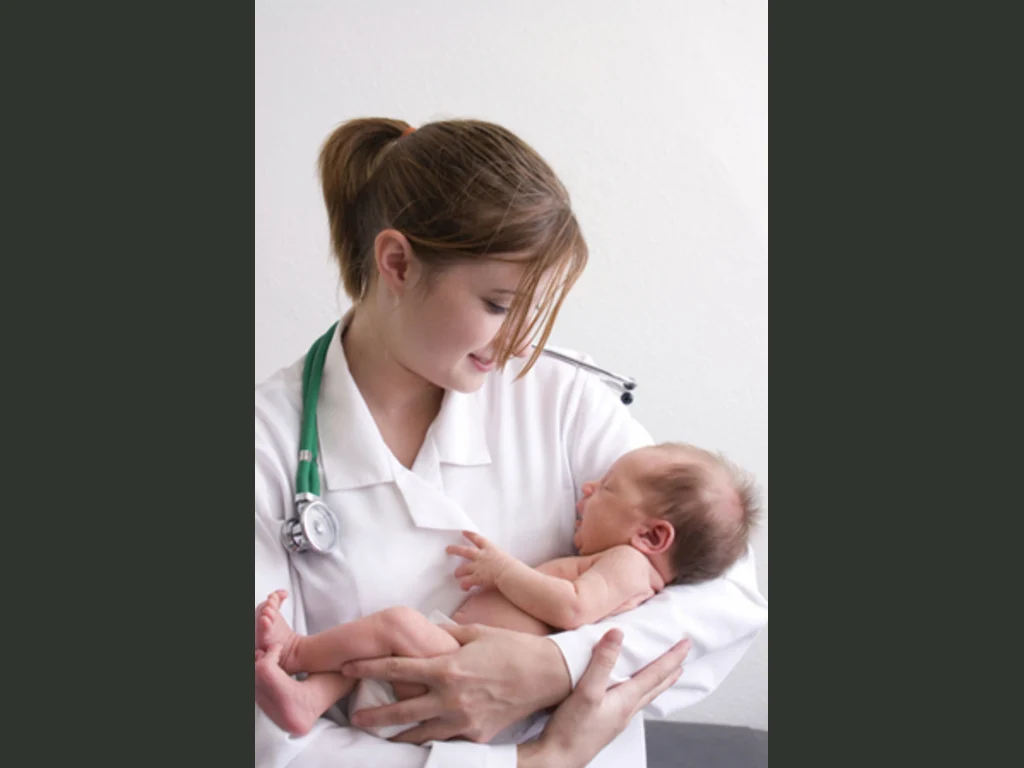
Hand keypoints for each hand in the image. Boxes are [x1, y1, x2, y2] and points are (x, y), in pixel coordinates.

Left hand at [341, 622, 571, 743]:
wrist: (547, 675)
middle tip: (356, 716)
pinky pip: (447, 739)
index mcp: (447, 668)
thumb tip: (429, 630)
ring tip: (381, 735)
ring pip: (420, 733)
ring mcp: (463, 720)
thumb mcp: (477, 633)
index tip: (349, 668)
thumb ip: (447, 635)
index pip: (397, 669)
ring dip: (397, 734)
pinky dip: (431, 739)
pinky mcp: (477, 735)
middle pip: (400, 710)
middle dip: (374, 714)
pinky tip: (419, 739)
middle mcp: (451, 697)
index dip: (368, 668)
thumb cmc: (513, 648)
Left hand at [446, 530, 516, 589]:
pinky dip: (464, 585)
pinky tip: (464, 588)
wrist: (510, 573)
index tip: (463, 532)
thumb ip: (498, 558)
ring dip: (458, 572)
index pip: (478, 539)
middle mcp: (481, 556)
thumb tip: (501, 563)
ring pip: (462, 568)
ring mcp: (478, 567)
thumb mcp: (505, 558)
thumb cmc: (512, 566)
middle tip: (447, 549)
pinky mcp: (477, 577)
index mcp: (490, 549)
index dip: (470, 535)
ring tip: (456, 574)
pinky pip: (466, 582)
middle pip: (465, 551)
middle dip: (455, 549)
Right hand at [519, 629, 690, 767]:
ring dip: (657, 682)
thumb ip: (602, 663)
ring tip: (665, 675)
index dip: (672, 657)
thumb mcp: (587, 691)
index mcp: (626, 701)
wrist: (557, 759)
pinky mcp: (606, 724)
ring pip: (644, 696)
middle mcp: (626, 711)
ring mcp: (616, 720)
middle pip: (656, 687)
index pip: (656, 674)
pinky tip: (629, 692)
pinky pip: (630, 703)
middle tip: (683, 658)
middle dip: (671, 671)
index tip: (685, 643)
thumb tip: (617, 635)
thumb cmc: (571, 731)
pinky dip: (639, 691)